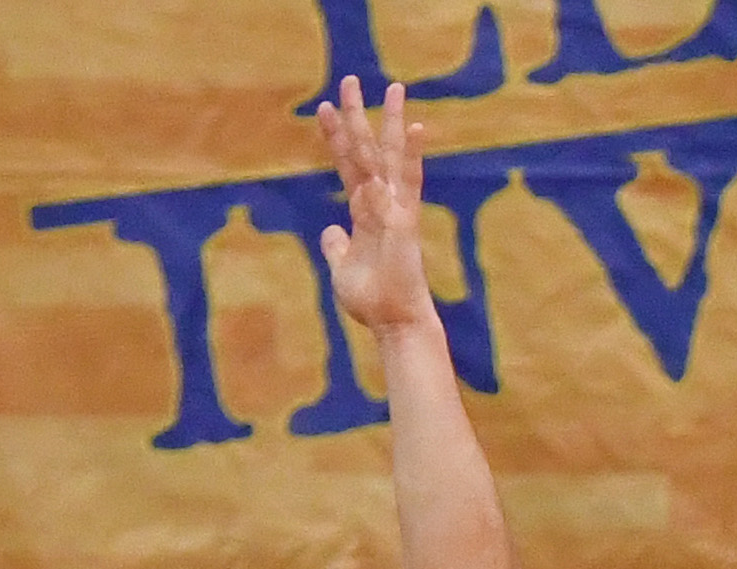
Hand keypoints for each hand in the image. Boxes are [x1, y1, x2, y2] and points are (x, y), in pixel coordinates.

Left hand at [315, 79, 435, 341]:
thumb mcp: (342, 268)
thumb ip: (337, 246)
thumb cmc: (372, 298)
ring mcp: (396, 208)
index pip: (349, 164)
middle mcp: (382, 202)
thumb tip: (330, 230)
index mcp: (365, 210)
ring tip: (393, 87)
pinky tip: (413, 129)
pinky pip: (407, 183)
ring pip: (390, 157)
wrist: (393, 321)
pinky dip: (411, 156)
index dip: (336, 137)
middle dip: (358, 115)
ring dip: (390, 122)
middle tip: (348, 79)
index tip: (324, 109)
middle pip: (368, 150)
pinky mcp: (406, 221)